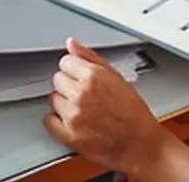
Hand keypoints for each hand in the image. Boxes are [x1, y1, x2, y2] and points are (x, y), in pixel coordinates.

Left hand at [45, 37, 166, 175]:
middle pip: (57, 79)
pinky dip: (56, 121)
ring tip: (81, 108)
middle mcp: (82, 93)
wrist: (139, 144)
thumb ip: (90, 58)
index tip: (78, 75)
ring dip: (63, 102)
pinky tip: (71, 120)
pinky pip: (49, 121)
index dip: (73, 69)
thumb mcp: (116, 77)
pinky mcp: (69, 136)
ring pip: (53, 99)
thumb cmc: (132, 112)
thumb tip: (72, 44)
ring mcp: (74, 115)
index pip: (65, 62)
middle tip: (83, 94)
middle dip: (68, 84)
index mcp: (94, 76)